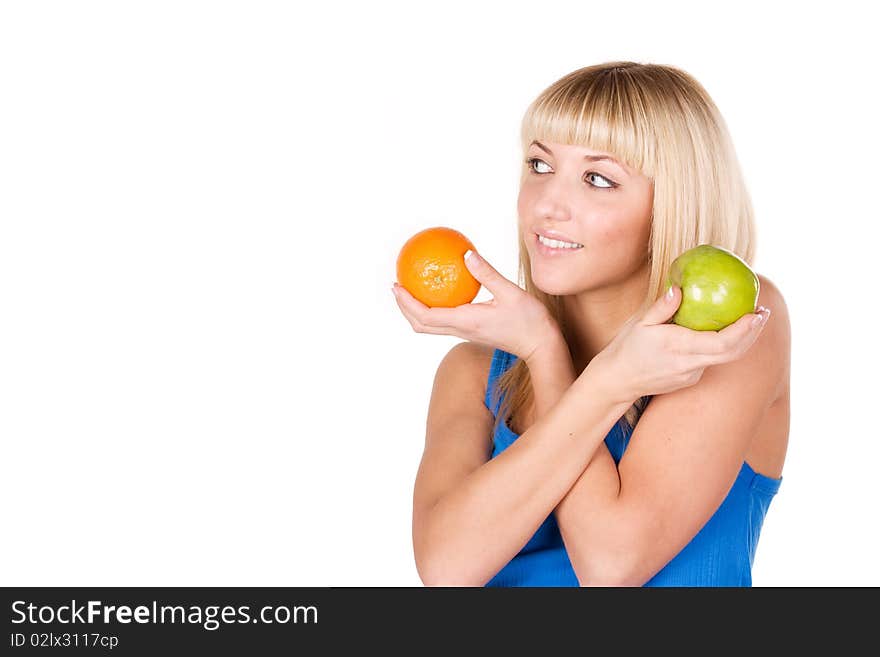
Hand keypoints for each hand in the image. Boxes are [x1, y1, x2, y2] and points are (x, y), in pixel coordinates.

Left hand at [391, 249, 558, 360]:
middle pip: (422, 325)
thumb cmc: (529, 320)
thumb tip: (466, 253)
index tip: (396, 286)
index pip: (426, 316)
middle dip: (405, 308)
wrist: (540, 345)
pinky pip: (445, 322)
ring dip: (416, 311)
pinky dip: (433, 310)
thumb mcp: (510, 292)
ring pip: (431, 327)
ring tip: (412, 290)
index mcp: (466, 321)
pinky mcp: (472, 331)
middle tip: (397, 287)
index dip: (407, 303)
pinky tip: (441, 291)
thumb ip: (487, 273)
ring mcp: (466, 333)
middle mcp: (462, 330)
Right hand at [589, 285, 771, 403]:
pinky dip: (723, 346)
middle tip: (763, 312)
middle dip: (753, 333)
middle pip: (734, 352)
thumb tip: (679, 289)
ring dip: (742, 339)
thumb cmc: (627, 348)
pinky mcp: (690, 379)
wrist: (618, 380)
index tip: (757, 312)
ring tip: (751, 319)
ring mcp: (691, 375)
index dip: (744, 329)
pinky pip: (711, 361)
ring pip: (726, 358)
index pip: (722, 342)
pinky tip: (724, 331)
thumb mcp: (640, 324)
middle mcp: (689, 364)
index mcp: (678, 347)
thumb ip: (661, 307)